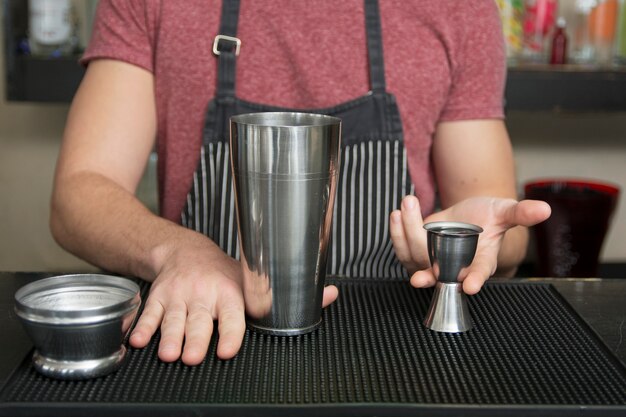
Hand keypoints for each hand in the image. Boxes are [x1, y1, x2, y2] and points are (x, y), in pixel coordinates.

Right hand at [129, 231, 338, 364]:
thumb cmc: (224, 272)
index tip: (229, 348)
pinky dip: (142, 326)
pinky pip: (149, 312)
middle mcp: (204, 292)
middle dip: (195, 339)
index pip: (233, 315)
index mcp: (231, 291)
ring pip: (173, 318)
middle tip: (192, 356)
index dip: (230, 332)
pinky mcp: (158, 296)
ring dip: (169, 336)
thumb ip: (290, 292)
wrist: (184, 251)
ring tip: (168, 353)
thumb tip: (331, 294)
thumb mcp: (255, 278)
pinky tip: (139, 341)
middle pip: (199, 320)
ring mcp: (179, 295)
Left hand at [390, 195, 550, 293]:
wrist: (467, 218)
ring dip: (406, 233)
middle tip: (420, 227)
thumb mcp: (504, 211)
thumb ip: (520, 212)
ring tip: (408, 205)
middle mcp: (455, 267)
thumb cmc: (487, 217)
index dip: (476, 279)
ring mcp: (434, 264)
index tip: (471, 286)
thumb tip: (544, 209)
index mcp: (481, 262)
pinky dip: (397, 233)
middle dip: (424, 250)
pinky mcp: (417, 256)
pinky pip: (403, 251)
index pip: (479, 273)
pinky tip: (398, 214)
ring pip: (415, 258)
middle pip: (437, 266)